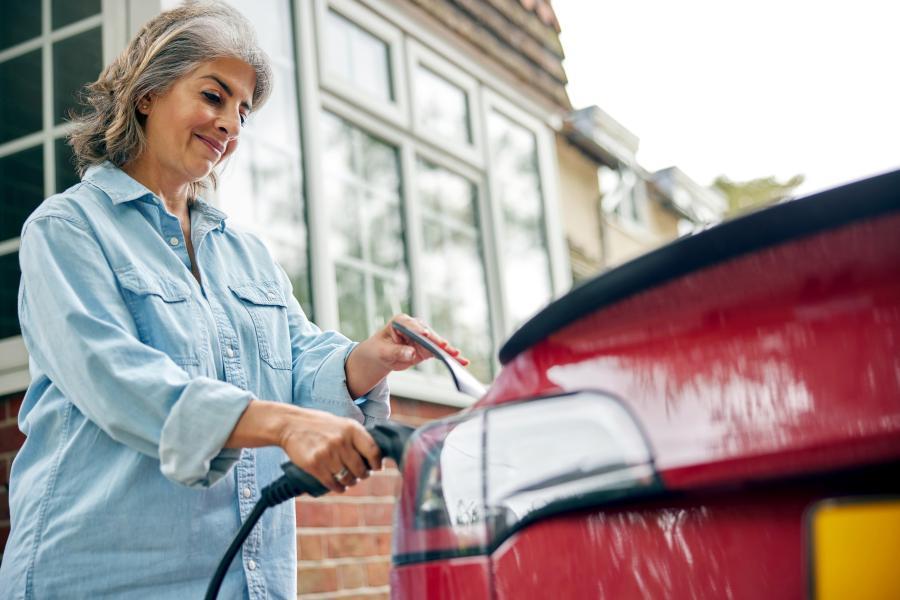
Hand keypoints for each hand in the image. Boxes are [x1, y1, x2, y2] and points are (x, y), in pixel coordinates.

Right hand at [278, 407, 381, 492]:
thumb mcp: (342, 424)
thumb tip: (374, 456)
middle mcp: (341, 441)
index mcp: (351, 429)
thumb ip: (356, 437)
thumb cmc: (320, 425)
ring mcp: (327, 454)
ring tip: (349, 480)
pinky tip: (339, 486)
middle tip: (360, 475)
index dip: (377, 463)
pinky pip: (332, 483)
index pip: (373, 451)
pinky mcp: (314, 465)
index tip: (376, 468)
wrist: (291, 425)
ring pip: (347, 478)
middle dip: (363, 475)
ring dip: (350, 483)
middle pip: (361, 469)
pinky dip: (338, 488)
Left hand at [345, 314, 468, 397]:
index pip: (412, 326)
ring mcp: (423, 337)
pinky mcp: (427, 347)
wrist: (381, 355)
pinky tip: (461, 361)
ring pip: (437, 344)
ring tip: (459, 357)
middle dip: (437, 342)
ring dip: (448, 351)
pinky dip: (449, 357)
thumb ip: (397, 352)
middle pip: (428, 334)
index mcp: (401, 322)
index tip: (425, 334)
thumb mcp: (383, 352)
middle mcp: (415, 327)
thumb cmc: (379, 350)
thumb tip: (411, 353)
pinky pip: (439, 352)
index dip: (419, 330)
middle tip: (446, 348)